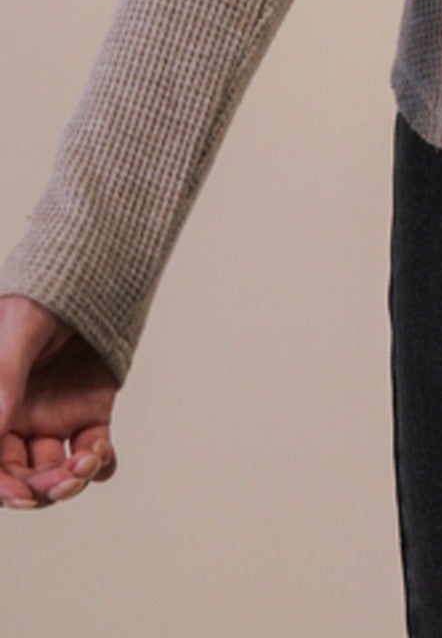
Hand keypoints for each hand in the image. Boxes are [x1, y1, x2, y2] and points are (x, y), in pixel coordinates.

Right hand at [0, 295, 118, 510]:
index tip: (25, 495)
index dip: (3, 488)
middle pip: (24, 478)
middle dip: (43, 488)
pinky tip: (104, 453)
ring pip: (58, 472)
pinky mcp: (91, 412)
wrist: (84, 274)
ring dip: (73, 479)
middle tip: (68, 477)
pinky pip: (95, 452)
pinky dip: (102, 464)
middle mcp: (19, 423)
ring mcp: (55, 420)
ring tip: (90, 459)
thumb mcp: (17, 332)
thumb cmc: (38, 298)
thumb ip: (4, 379)